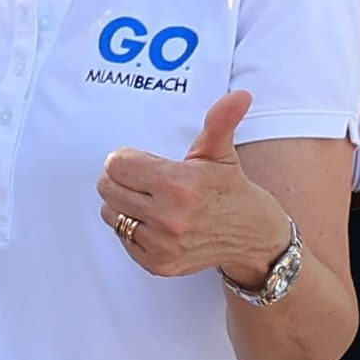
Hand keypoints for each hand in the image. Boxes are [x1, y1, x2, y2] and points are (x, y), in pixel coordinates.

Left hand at [98, 89, 291, 284]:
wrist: (252, 237)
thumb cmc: (230, 190)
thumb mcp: (221, 153)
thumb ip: (220, 122)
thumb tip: (240, 95)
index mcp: (180, 185)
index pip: (116, 165)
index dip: (127, 159)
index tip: (145, 161)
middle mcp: (169, 218)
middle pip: (107, 188)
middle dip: (122, 179)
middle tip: (145, 179)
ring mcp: (162, 245)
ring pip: (110, 214)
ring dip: (123, 204)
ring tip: (152, 200)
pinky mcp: (157, 265)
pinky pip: (122, 238)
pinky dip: (133, 228)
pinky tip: (157, 222)